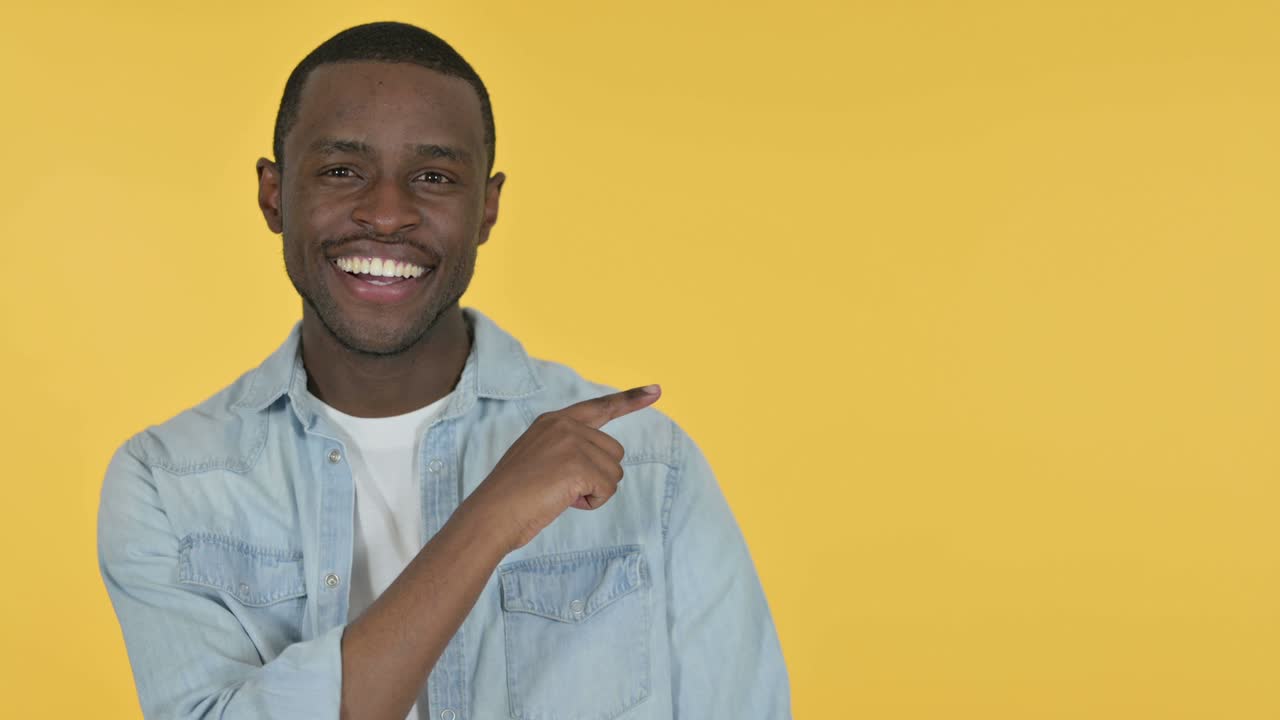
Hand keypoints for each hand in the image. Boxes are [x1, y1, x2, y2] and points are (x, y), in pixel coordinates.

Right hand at [465, 385, 661, 551]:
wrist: (491, 515)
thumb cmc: (513, 498)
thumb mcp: (539, 459)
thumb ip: (567, 449)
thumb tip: (604, 462)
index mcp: (553, 421)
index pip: (600, 406)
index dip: (630, 400)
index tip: (656, 390)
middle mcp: (564, 425)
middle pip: (615, 452)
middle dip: (598, 476)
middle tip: (561, 488)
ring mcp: (571, 442)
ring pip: (614, 472)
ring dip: (594, 491)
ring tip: (558, 494)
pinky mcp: (578, 464)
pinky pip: (608, 488)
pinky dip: (592, 501)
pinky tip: (564, 501)